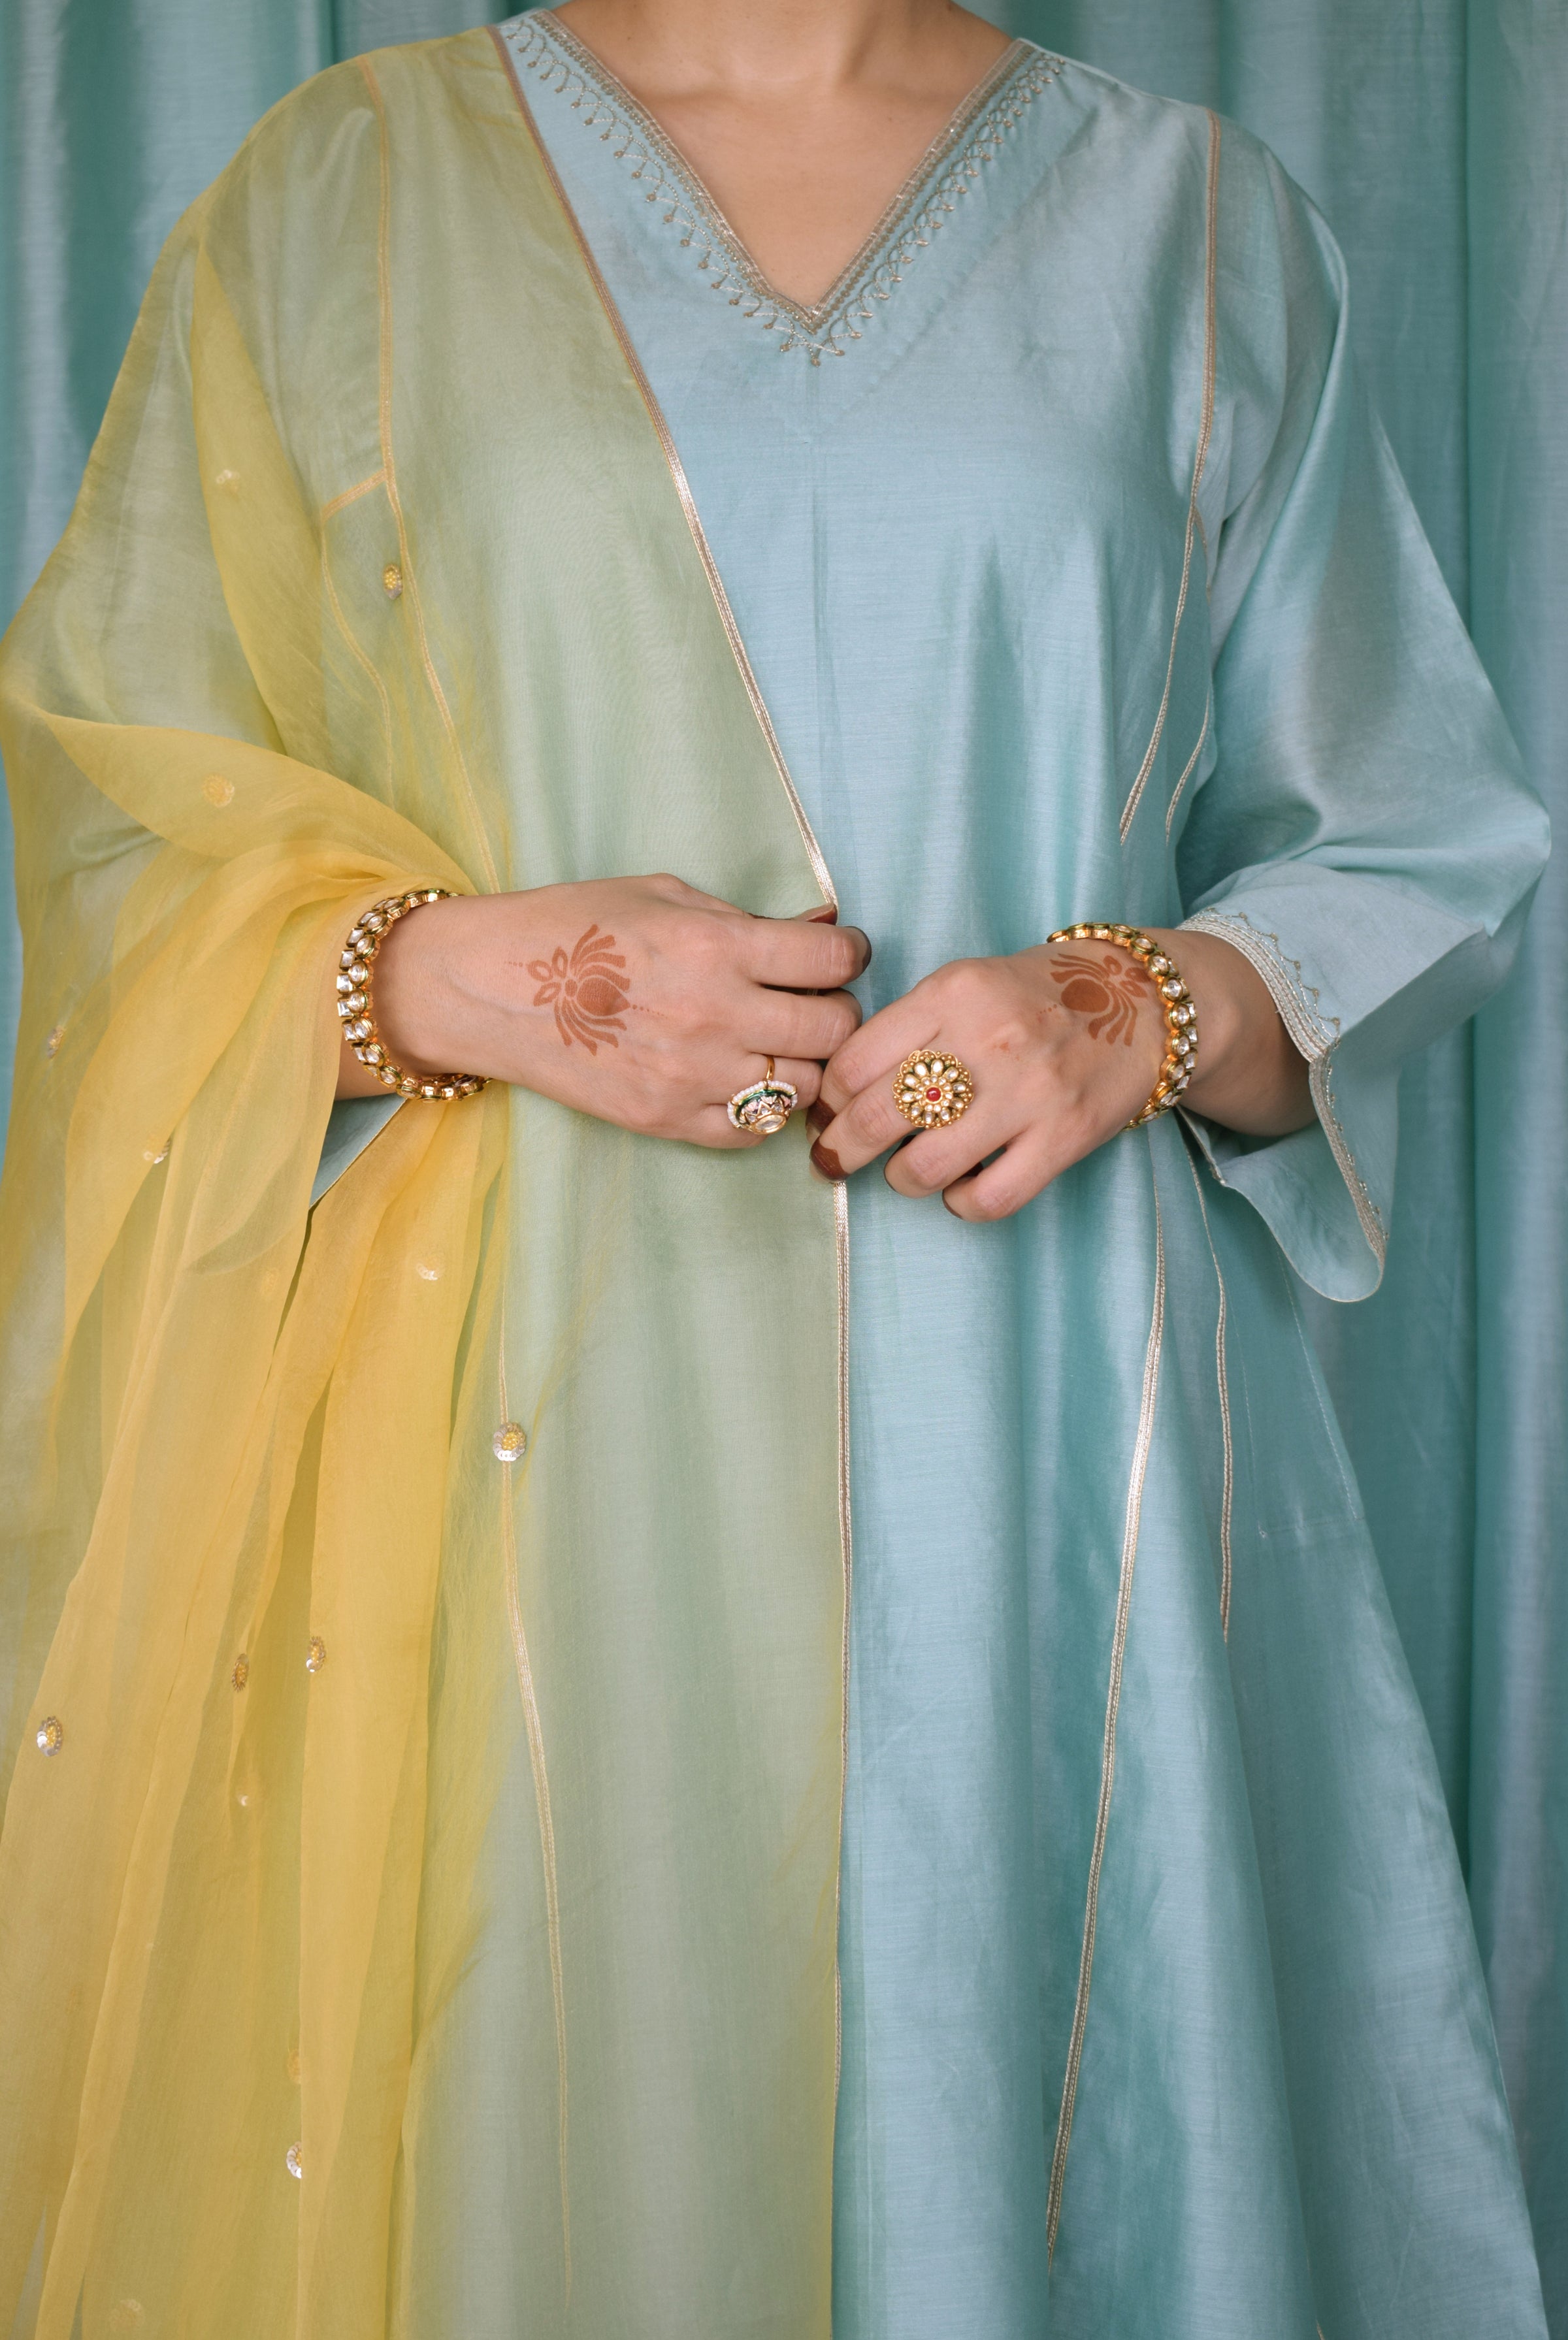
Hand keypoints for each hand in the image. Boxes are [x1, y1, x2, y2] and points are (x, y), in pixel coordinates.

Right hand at [337, 874, 869, 1147]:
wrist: (491, 988)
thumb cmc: (575, 927)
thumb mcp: (663, 894)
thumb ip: (745, 917)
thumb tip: (823, 928)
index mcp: (715, 945)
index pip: (831, 959)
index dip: (848, 954)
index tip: (840, 955)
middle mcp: (713, 1013)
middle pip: (832, 1029)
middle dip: (836, 1010)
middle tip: (816, 1002)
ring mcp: (691, 1075)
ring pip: (803, 1086)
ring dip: (803, 1064)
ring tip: (778, 1044)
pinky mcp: (666, 1119)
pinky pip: (753, 1131)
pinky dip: (763, 1110)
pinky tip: (745, 1082)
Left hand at [809, 928, 1312, 1219]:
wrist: (1139, 1001)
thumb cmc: (1032, 996)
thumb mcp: (965, 984)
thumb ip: (905, 1027)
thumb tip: (836, 1094)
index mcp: (954, 992)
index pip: (855, 1062)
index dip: (829, 1100)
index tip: (827, 1114)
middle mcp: (990, 1039)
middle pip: (880, 1117)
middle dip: (842, 1150)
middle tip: (836, 1160)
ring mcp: (1031, 1092)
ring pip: (926, 1167)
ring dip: (902, 1179)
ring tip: (906, 1171)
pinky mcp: (1066, 1136)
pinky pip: (989, 1198)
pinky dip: (961, 1203)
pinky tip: (961, 1188)